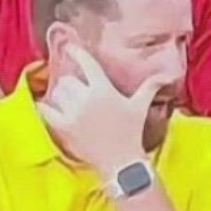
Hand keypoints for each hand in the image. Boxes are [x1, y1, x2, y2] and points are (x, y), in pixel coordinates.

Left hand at [36, 46, 167, 171]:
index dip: (76, 52)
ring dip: (61, 96)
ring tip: (66, 102)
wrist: (121, 163)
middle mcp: (87, 98)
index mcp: (104, 89)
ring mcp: (74, 113)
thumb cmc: (132, 133)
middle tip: (76, 92)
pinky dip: (44, 108)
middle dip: (71, 85)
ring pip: (58, 93)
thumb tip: (166, 75)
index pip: (86, 63)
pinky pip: (46, 111)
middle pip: (68, 80)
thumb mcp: (141, 107)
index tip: (70, 48)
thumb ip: (150, 87)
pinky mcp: (64, 127)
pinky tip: (45, 107)